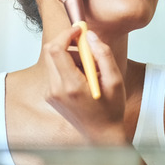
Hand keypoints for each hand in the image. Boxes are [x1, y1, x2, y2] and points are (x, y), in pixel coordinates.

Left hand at [42, 26, 126, 144]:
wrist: (101, 134)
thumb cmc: (111, 109)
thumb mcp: (115, 80)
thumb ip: (103, 55)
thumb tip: (90, 35)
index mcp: (71, 86)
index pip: (56, 49)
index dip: (66, 34)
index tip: (80, 30)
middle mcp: (56, 90)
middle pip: (50, 52)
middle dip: (67, 42)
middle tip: (86, 46)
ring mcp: (51, 93)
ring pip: (53, 60)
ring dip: (70, 56)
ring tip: (90, 68)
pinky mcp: (50, 95)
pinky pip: (55, 71)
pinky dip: (68, 67)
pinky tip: (84, 77)